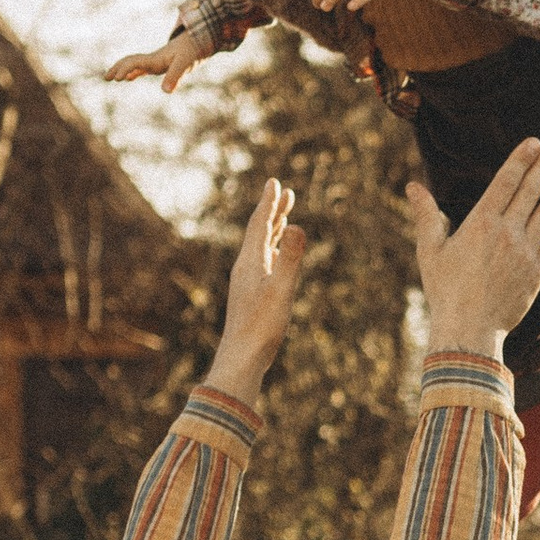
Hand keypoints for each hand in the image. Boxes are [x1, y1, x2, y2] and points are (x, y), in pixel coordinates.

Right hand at [109, 33, 204, 93]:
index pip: (135, 62)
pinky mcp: (160, 64)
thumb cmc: (192, 50)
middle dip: (117, 68)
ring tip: (111, 78)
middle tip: (106, 78)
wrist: (198, 40)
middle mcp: (152, 59)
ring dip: (121, 70)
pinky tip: (129, 79)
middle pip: (129, 61)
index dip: (125, 69)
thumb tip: (166, 92)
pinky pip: (142, 68)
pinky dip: (133, 73)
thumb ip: (175, 76)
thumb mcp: (185, 64)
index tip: (118, 79)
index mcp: (155, 59)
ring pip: (133, 64)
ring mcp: (155, 61)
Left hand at [204, 180, 305, 401]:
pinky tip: (276, 256)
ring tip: (284, 218)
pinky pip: (263, 263)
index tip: (275, 182)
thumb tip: (297, 226)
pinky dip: (272, 250)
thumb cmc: (262, 327)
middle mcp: (246, 267)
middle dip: (273, 211)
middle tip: (285, 192)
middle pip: (260, 232)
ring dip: (273, 230)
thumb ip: (290, 259)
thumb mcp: (281, 290)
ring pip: (261, 247)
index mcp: (251, 262)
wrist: (242, 357)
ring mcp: (247, 281)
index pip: (260, 225)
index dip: (269, 203)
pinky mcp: (251, 294)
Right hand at [411, 141, 539, 357]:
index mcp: (480, 223)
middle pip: (530, 192)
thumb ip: (426, 215)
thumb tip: (413, 186)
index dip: (521, 160)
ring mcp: (525, 253)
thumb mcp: (429, 250)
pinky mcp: (537, 274)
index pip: (505, 182)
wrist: (468, 329)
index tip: (534, 143)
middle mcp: (507, 233)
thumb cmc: (444, 290)